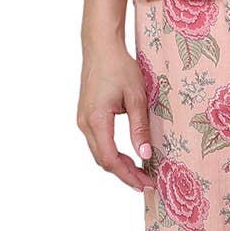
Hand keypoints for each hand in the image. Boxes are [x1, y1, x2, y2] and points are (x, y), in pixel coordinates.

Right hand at [78, 32, 153, 190]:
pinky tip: (128, 155)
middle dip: (125, 174)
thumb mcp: (137, 97)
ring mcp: (83, 120)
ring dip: (118, 165)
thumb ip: (140, 128)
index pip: (111, 159)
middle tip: (146, 182)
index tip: (146, 183)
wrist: (100, 47)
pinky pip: (98, 142)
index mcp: (96, 120)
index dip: (128, 175)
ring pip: (99, 153)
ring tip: (140, 172)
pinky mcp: (86, 116)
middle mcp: (85, 123)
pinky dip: (112, 153)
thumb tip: (145, 155)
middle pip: (103, 161)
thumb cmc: (120, 67)